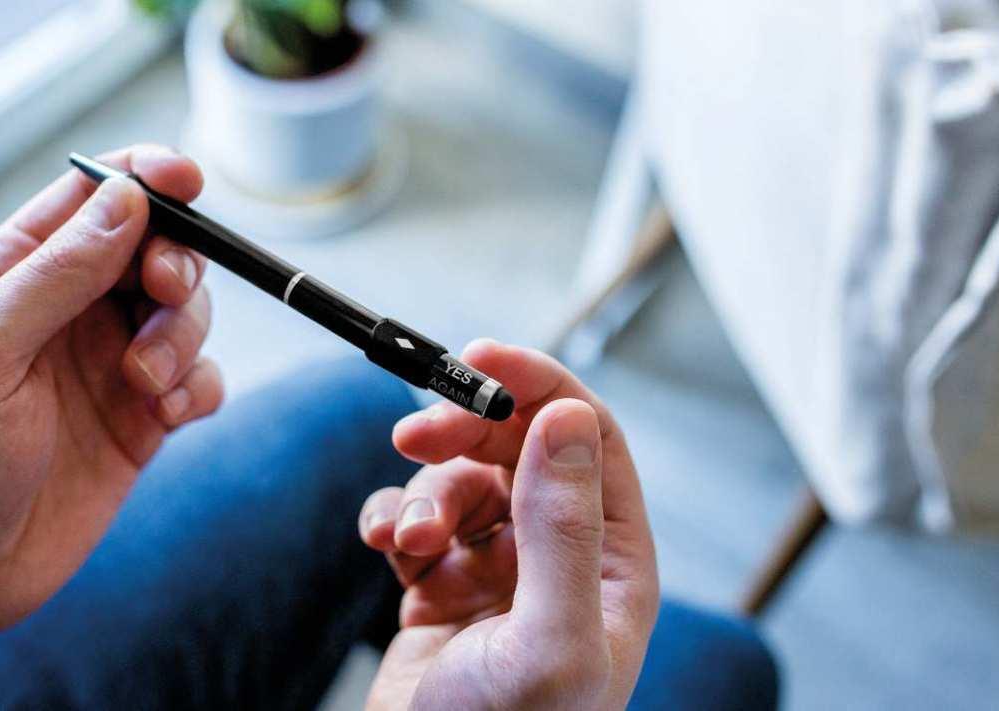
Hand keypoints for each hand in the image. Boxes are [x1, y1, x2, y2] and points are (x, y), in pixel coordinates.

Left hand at [0, 145, 221, 705]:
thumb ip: (56, 275)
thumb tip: (125, 200)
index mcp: (14, 276)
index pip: (89, 200)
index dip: (142, 178)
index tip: (184, 180)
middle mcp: (69, 313)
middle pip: (154, 249)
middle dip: (174, 262)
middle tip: (163, 290)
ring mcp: (109, 366)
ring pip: (187, 312)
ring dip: (184, 335)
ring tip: (147, 384)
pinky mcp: (142, 421)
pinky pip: (199, 379)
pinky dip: (199, 386)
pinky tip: (170, 415)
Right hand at [359, 341, 658, 709]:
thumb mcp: (548, 638)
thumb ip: (563, 527)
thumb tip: (567, 418)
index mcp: (611, 558)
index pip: (587, 438)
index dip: (539, 385)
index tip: (479, 355)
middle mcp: (561, 553)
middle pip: (516, 446)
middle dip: (463, 429)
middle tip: (410, 432)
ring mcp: (500, 567)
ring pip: (460, 479)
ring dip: (422, 492)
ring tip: (405, 539)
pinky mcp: (444, 582)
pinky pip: (417, 518)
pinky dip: (393, 519)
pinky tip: (386, 546)